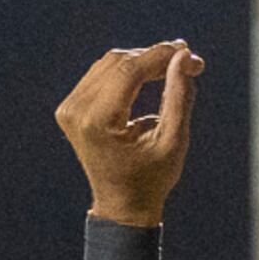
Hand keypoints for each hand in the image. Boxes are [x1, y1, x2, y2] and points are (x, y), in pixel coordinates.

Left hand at [58, 41, 203, 226]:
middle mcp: (76, 111)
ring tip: (172, 68)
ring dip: (143, 61)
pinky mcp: (71, 107)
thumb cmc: (151, 179)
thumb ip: (179, 96)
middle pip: (119, 62)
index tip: (189, 53)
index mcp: (97, 122)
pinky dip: (128, 71)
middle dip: (155, 57)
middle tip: (187, 60)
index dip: (161, 56)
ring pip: (110, 64)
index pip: (129, 70)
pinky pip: (102, 74)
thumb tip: (184, 56)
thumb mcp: (172, 141)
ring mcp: (69, 108)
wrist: (122, 206)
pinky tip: (151, 75)